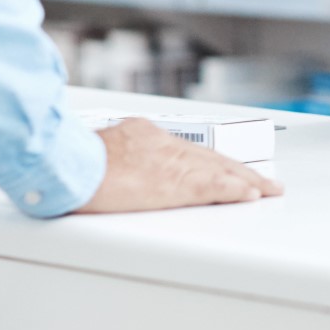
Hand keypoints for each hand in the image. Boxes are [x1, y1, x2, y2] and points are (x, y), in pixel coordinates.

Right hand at [73, 117, 282, 212]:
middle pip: (210, 157)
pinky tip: (251, 194)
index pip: (187, 150)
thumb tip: (107, 171)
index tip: (227, 168)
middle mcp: (161, 144)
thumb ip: (109, 160)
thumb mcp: (91, 153)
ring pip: (218, 169)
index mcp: (141, 135)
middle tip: (263, 180)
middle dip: (238, 169)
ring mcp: (168, 162)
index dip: (211, 161)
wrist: (62, 162)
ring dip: (246, 180)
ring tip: (268, 189)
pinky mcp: (170, 183)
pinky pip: (210, 185)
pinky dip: (233, 189)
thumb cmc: (64, 162)